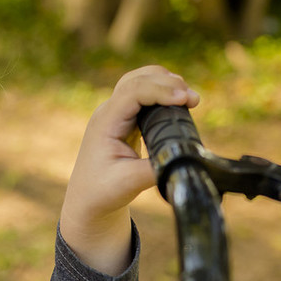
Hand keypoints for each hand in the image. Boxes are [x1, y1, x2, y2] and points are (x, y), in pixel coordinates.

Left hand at [60, 66, 199, 274]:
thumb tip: (183, 159)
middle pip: (137, 79)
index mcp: (106, 123)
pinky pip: (143, 96)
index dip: (160, 90)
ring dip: (164, 83)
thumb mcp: (129, 182)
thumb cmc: (103, 192)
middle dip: (166, 82)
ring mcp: (115, 115)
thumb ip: (155, 169)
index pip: (133, 92)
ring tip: (188, 97)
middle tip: (192, 98)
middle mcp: (108, 113)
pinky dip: (161, 93)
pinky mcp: (124, 120)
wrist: (88, 201)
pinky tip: (178, 102)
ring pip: (140, 82)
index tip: (184, 99)